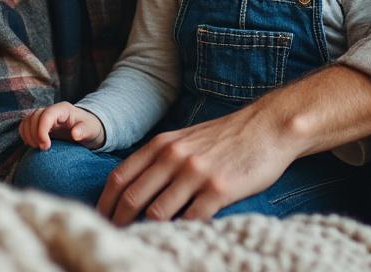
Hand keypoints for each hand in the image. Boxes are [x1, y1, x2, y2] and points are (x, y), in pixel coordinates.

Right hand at [19, 102, 104, 149]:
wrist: (87, 129)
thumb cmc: (89, 128)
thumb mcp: (91, 129)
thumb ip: (84, 130)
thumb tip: (75, 134)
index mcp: (63, 109)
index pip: (46, 115)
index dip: (41, 131)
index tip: (46, 146)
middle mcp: (51, 110)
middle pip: (34, 117)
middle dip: (35, 135)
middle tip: (43, 149)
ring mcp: (44, 116)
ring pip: (27, 121)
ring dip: (28, 135)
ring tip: (38, 147)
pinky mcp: (39, 123)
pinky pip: (25, 126)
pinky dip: (26, 136)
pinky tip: (34, 145)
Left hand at [96, 105, 296, 224]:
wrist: (268, 127)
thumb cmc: (226, 137)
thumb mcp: (185, 138)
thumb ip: (160, 158)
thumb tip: (133, 188)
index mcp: (162, 145)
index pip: (119, 178)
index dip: (106, 204)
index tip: (102, 221)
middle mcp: (174, 157)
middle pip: (132, 198)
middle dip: (120, 223)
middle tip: (117, 238)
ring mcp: (196, 174)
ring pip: (158, 212)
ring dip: (148, 231)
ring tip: (145, 243)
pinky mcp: (219, 189)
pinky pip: (191, 219)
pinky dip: (182, 232)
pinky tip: (179, 238)